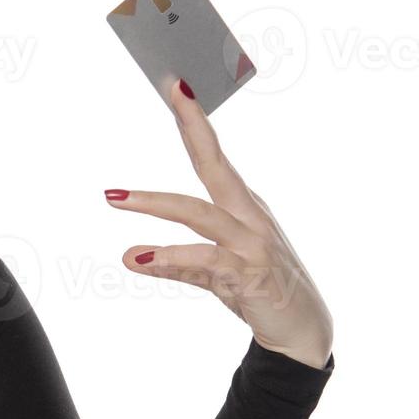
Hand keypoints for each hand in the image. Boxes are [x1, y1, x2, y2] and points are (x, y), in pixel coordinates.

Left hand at [102, 79, 331, 369]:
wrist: (304, 331)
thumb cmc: (260, 290)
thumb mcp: (214, 272)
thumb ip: (177, 262)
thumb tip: (128, 257)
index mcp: (243, 208)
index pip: (214, 157)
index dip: (195, 123)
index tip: (176, 87)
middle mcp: (250, 219)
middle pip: (214, 167)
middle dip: (191, 130)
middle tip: (167, 96)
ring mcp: (253, 247)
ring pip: (200, 215)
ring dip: (155, 203)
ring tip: (114, 196)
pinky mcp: (251, 278)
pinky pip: (204, 264)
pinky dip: (169, 259)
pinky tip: (138, 259)